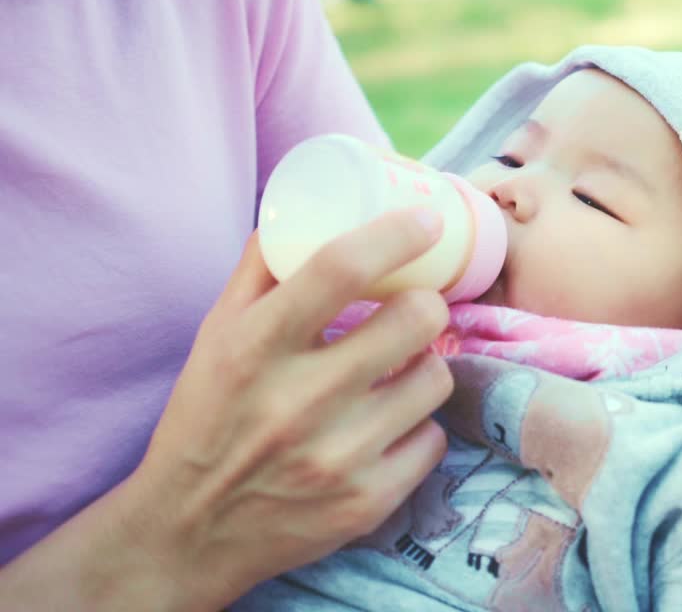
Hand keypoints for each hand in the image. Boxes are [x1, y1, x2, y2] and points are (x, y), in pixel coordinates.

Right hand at [124, 209, 454, 608]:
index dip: (396, 234)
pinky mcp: (367, 503)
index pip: (340, 267)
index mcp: (254, 347)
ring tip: (396, 372)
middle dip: (426, 305)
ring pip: (436, 379)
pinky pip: (434, 440)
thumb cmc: (208, 415)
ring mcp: (337, 456)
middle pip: (416, 319)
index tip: (426, 221)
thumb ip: (260, 270)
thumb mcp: (216, 335)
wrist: (190, 529)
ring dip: (424, 368)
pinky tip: (389, 428)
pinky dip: (418, 429)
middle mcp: (297, 401)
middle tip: (414, 310)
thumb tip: (299, 205)